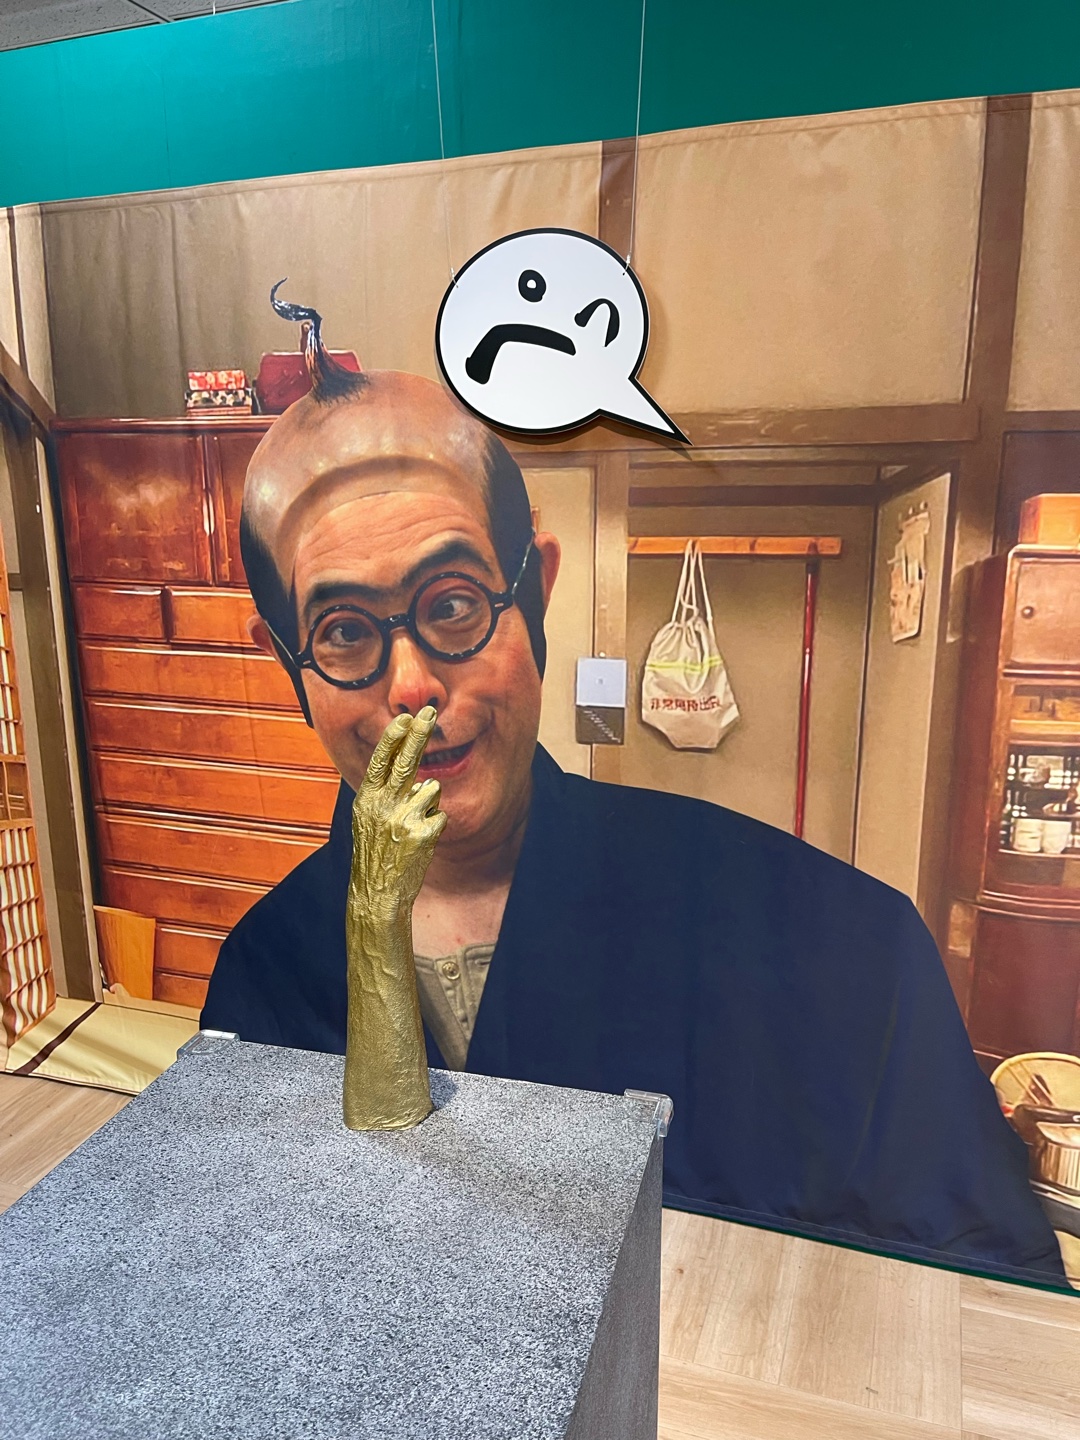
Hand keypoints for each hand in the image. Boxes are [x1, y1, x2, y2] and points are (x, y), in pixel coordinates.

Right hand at [351, 707, 447, 916]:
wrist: (376, 892)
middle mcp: (383, 805)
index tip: (406, 719)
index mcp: (367, 799)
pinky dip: (435, 825)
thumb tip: (415, 776)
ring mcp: (403, 818)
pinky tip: (420, 842)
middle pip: (406, 761)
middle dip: (419, 733)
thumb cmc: (375, 853)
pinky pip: (440, 814)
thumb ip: (386, 795)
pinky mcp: (423, 833)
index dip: (394, 737)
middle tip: (430, 712)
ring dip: (428, 804)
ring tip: (412, 827)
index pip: (381, 760)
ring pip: (431, 789)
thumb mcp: (369, 819)